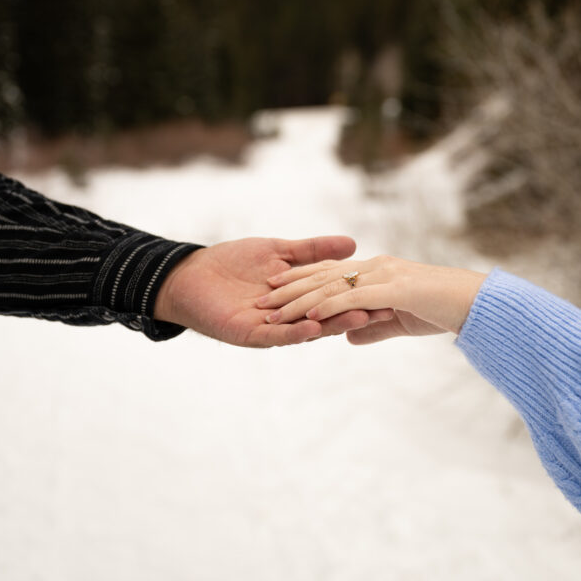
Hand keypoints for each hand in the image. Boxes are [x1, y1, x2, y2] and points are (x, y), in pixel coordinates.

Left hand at [153, 235, 375, 347]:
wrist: (192, 275)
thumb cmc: (232, 262)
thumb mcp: (279, 252)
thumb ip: (314, 251)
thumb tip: (353, 244)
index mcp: (298, 299)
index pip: (334, 296)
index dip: (359, 294)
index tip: (389, 291)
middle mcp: (289, 317)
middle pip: (327, 316)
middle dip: (354, 313)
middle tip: (384, 309)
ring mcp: (271, 328)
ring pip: (307, 329)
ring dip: (331, 325)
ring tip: (358, 318)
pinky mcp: (250, 335)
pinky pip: (276, 336)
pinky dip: (294, 333)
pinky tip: (312, 330)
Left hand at [256, 255, 486, 343]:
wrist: (477, 303)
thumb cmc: (443, 310)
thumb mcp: (401, 321)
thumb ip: (374, 327)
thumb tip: (349, 338)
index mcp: (376, 271)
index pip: (330, 274)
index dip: (301, 280)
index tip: (275, 289)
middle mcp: (375, 268)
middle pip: (323, 277)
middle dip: (290, 288)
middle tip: (261, 299)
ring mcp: (383, 276)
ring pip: (332, 286)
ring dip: (301, 299)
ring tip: (274, 310)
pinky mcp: (394, 290)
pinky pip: (354, 297)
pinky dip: (330, 306)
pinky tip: (309, 316)